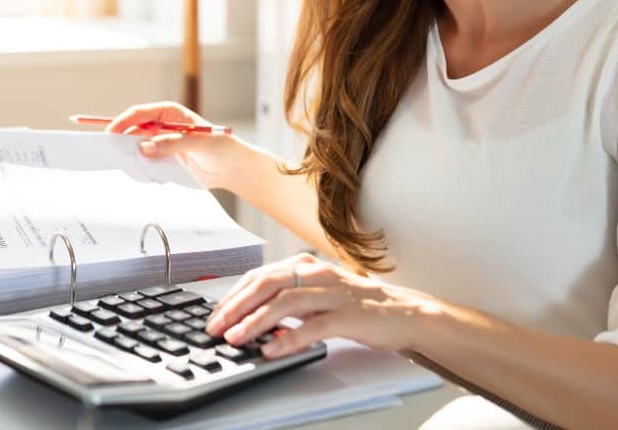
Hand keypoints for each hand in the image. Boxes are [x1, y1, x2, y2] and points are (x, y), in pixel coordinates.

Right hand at [105, 101, 245, 191]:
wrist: (231, 168)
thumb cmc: (220, 147)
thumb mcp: (197, 142)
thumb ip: (171, 143)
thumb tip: (144, 148)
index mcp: (168, 113)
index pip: (139, 114)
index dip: (123, 122)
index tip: (111, 133)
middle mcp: (161, 127)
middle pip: (133, 131)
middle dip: (124, 142)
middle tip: (114, 154)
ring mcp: (161, 144)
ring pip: (137, 149)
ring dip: (133, 158)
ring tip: (133, 167)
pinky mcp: (163, 160)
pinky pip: (146, 164)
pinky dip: (143, 169)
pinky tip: (148, 174)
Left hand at [205, 253, 441, 356]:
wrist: (402, 312)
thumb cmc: (355, 304)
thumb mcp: (316, 294)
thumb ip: (287, 299)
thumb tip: (250, 315)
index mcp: (304, 266)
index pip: (259, 276)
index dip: (234, 295)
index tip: (215, 314)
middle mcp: (315, 274)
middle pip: (266, 284)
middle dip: (236, 306)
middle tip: (216, 326)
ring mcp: (332, 294)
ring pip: (285, 303)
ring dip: (256, 321)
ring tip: (236, 338)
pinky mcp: (347, 316)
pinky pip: (313, 327)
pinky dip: (289, 339)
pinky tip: (272, 350)